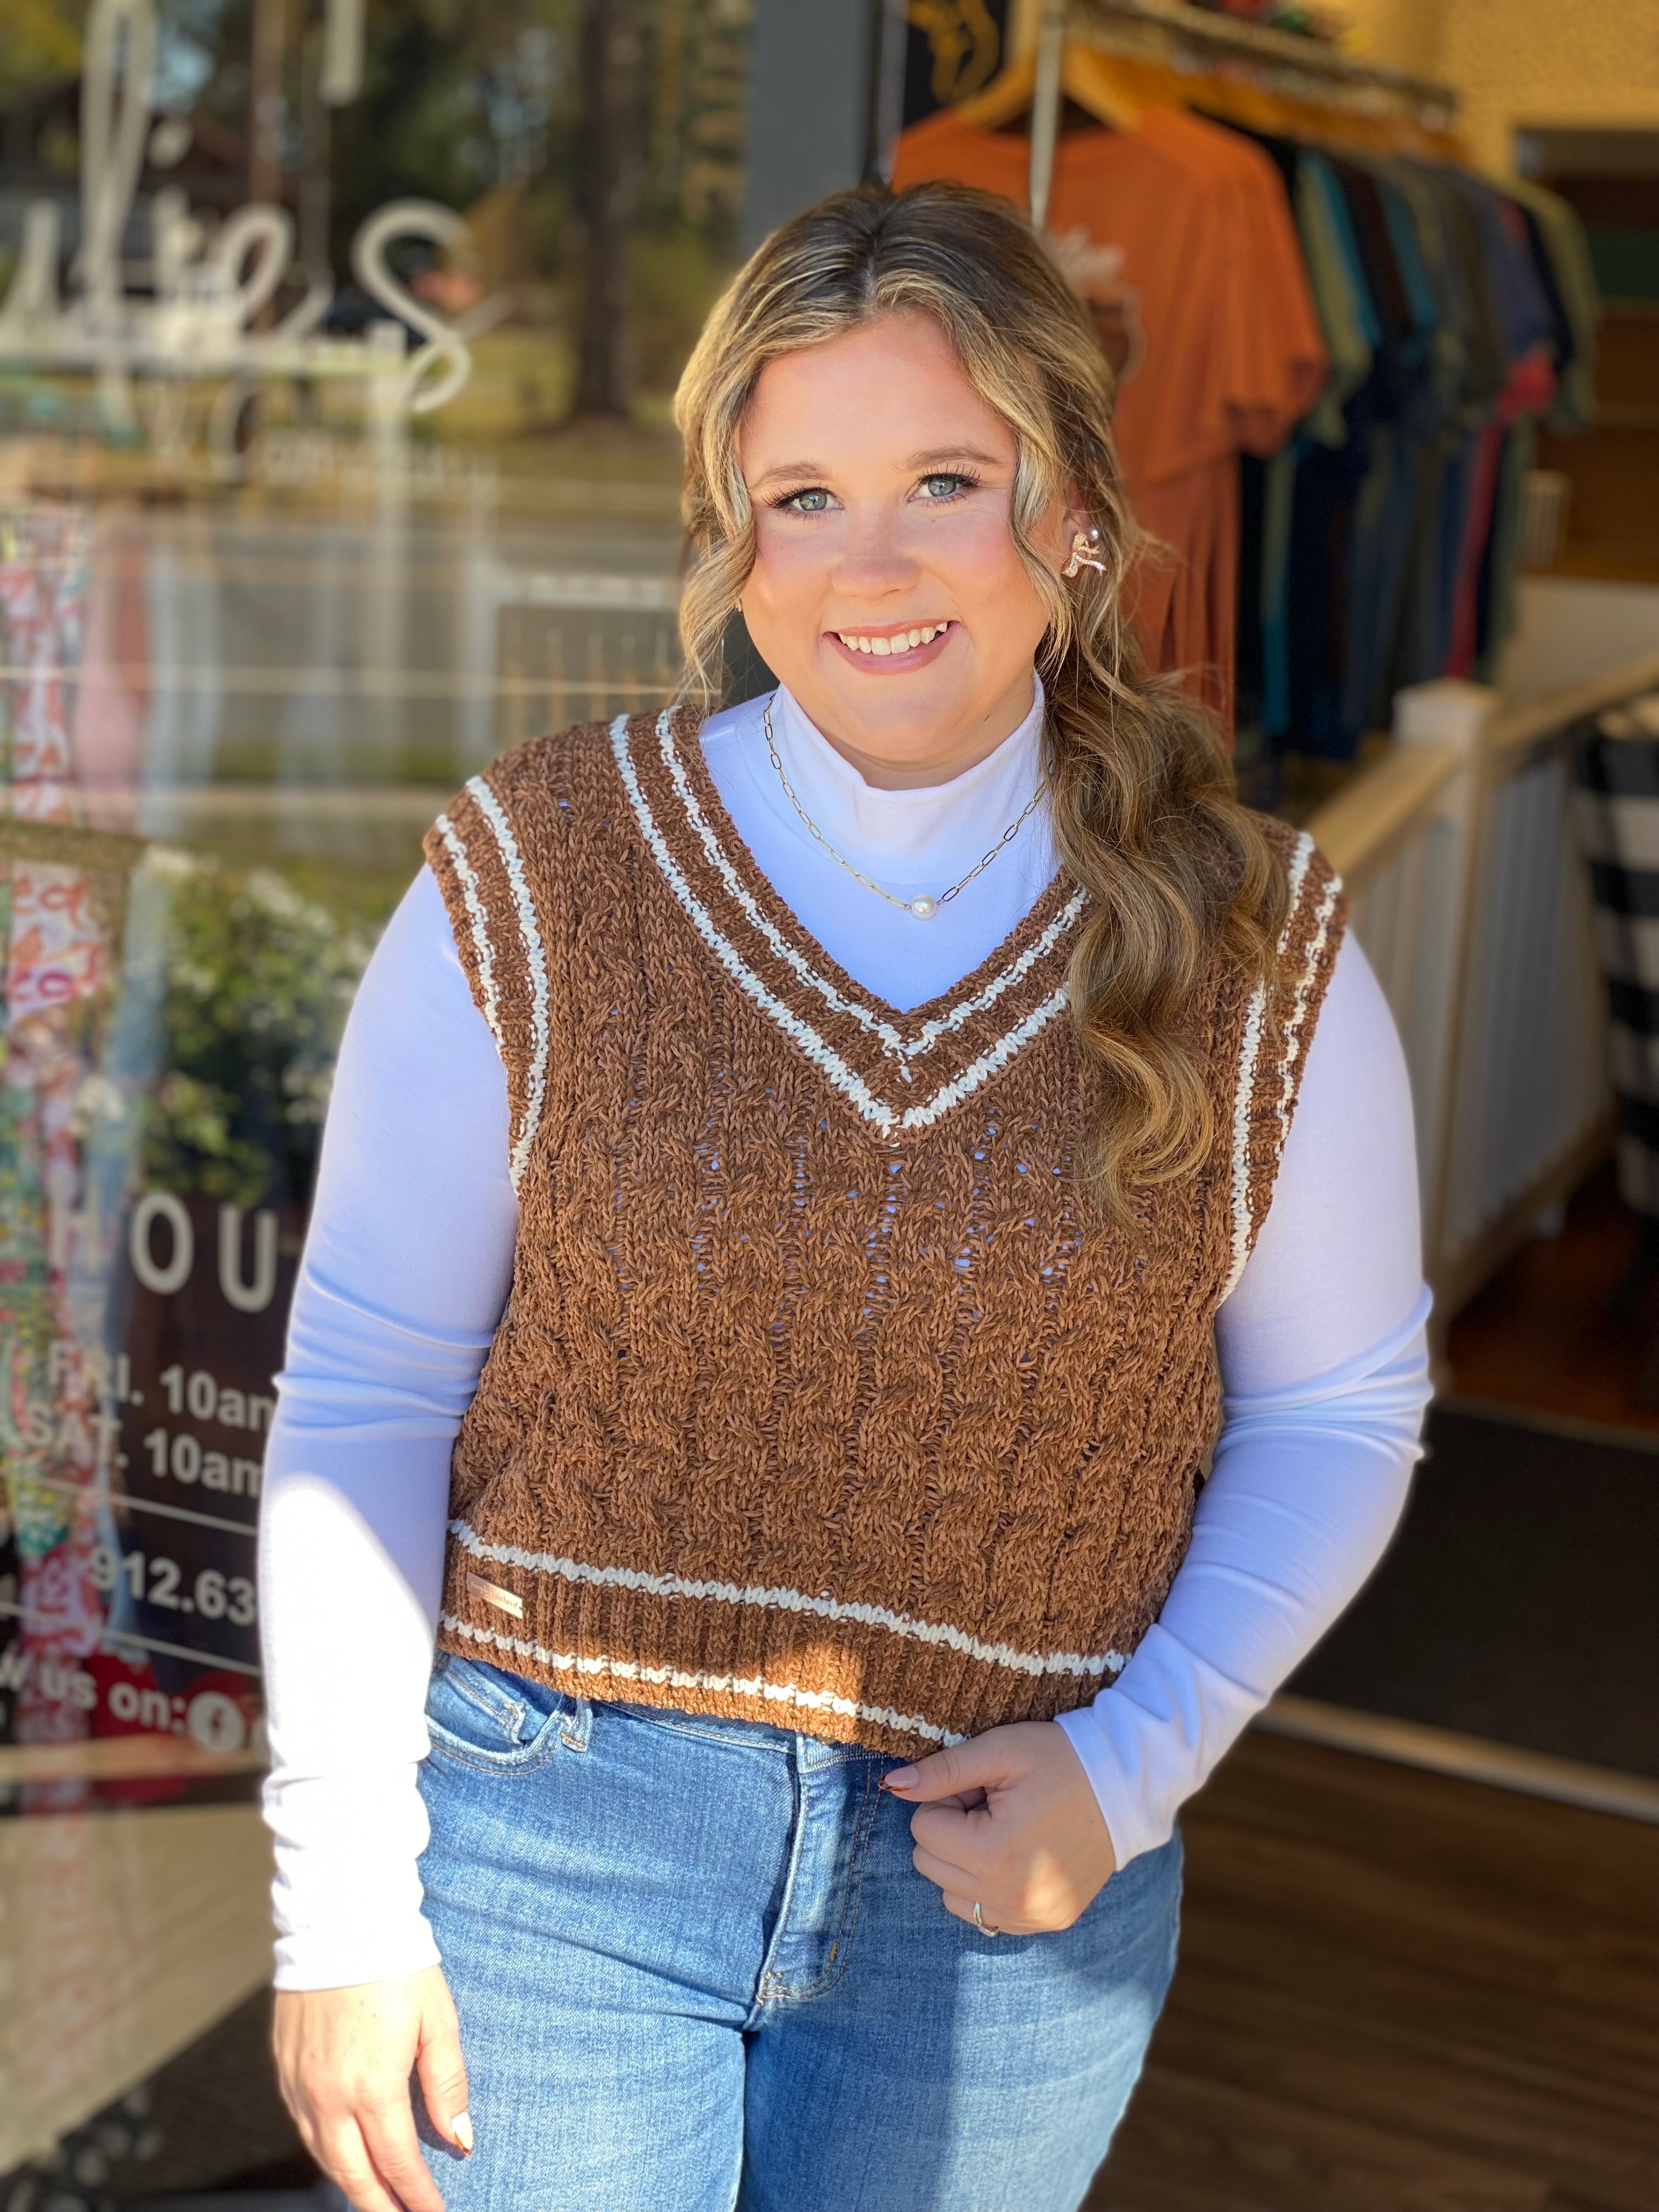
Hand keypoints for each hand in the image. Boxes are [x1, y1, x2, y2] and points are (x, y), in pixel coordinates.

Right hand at [273, 1964, 469, 2211]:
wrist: (339, 1918)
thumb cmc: (396, 1963)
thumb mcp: (437, 2021)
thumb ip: (447, 2084)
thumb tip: (459, 2138)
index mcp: (372, 2088)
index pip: (397, 2163)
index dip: (417, 2196)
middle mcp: (329, 2096)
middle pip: (353, 2174)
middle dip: (380, 2206)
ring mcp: (299, 2084)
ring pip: (323, 2156)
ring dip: (349, 2182)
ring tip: (374, 2198)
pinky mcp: (282, 2066)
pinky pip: (302, 2125)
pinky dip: (323, 2149)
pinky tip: (339, 2152)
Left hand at [883, 1721, 1116, 1934]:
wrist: (1126, 1786)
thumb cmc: (1060, 1759)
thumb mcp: (1000, 1751)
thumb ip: (942, 1771)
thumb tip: (890, 1785)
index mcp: (995, 1854)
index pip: (923, 1829)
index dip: (947, 1800)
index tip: (981, 1787)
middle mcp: (1010, 1899)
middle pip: (930, 1865)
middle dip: (951, 1831)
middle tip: (993, 1806)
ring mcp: (1030, 1918)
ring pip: (951, 1894)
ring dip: (965, 1861)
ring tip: (1006, 1829)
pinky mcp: (1045, 1925)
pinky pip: (984, 1915)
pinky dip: (988, 1886)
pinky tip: (1019, 1855)